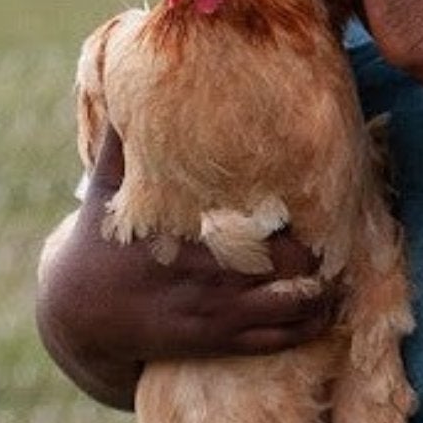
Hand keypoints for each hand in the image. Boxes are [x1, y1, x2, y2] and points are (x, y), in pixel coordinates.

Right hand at [36, 129, 337, 409]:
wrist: (77, 314)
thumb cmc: (100, 242)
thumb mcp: (106, 190)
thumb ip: (121, 144)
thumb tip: (113, 82)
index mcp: (185, 234)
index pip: (254, 224)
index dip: (293, 216)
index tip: (317, 196)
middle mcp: (205, 274)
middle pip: (285, 264)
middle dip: (316, 251)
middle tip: (341, 232)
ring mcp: (213, 312)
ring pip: (288, 307)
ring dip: (323, 292)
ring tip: (344, 271)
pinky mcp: (215, 340)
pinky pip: (274, 341)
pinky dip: (308, 327)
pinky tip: (328, 309)